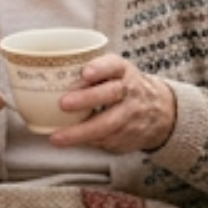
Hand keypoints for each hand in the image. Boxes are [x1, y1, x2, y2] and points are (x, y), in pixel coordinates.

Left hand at [45, 54, 176, 153]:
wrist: (160, 110)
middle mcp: (130, 91)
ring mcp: (132, 115)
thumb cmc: (122, 87)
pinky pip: (108, 140)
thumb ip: (89, 72)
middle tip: (63, 103)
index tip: (86, 72)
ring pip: (108, 124)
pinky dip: (88, 142)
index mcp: (123, 71)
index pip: (114, 65)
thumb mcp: (114, 72)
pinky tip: (72, 141)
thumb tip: (46, 78)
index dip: (100, 68)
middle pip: (111, 94)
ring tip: (57, 137)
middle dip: (87, 99)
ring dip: (81, 132)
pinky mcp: (130, 136)